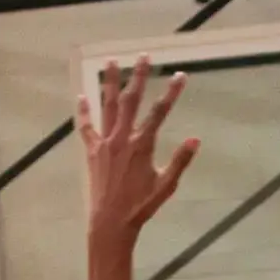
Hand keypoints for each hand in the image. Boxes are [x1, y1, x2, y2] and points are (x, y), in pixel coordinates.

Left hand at [78, 57, 199, 242]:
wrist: (110, 222)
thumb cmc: (141, 206)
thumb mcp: (166, 185)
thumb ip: (180, 161)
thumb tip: (196, 139)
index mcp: (142, 145)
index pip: (160, 112)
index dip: (171, 93)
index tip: (180, 75)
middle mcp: (122, 138)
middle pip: (131, 100)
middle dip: (138, 76)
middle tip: (143, 56)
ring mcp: (105, 142)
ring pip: (107, 106)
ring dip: (110, 83)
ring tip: (111, 62)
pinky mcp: (91, 151)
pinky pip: (86, 127)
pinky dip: (84, 112)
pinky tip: (82, 96)